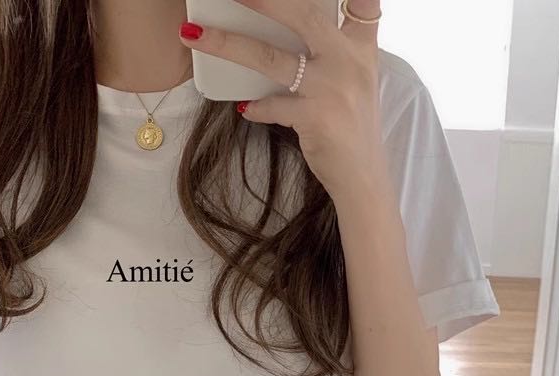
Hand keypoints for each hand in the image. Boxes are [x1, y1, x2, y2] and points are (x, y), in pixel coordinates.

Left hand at [178, 0, 387, 204]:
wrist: (362, 176)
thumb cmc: (351, 128)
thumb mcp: (355, 82)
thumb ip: (333, 53)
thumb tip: (287, 37)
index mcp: (361, 47)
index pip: (358, 1)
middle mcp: (349, 60)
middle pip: (300, 14)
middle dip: (262, 0)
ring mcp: (331, 88)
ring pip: (270, 58)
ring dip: (228, 45)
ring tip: (196, 36)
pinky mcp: (315, 116)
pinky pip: (270, 105)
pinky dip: (255, 107)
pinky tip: (246, 108)